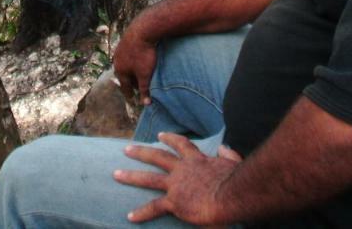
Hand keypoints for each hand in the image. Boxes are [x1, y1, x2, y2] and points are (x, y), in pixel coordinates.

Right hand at [113, 24, 157, 104]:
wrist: (142, 30)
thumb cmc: (143, 54)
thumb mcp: (145, 74)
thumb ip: (144, 89)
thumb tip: (146, 104)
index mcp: (120, 70)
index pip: (125, 87)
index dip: (130, 94)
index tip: (132, 100)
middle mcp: (117, 61)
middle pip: (124, 75)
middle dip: (131, 82)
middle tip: (139, 87)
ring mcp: (120, 50)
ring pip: (126, 65)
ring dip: (132, 70)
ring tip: (139, 74)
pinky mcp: (125, 42)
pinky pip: (128, 55)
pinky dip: (133, 61)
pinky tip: (139, 59)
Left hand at [113, 133, 238, 225]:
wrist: (230, 194)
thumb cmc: (236, 180)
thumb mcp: (233, 161)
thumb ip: (228, 154)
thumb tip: (225, 148)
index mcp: (198, 160)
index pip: (182, 145)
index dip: (170, 139)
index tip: (160, 135)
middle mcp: (182, 169)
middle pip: (157, 157)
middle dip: (141, 152)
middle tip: (126, 149)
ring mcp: (176, 184)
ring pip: (148, 178)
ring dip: (131, 176)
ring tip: (115, 174)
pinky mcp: (174, 202)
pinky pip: (154, 207)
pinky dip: (142, 212)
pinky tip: (130, 216)